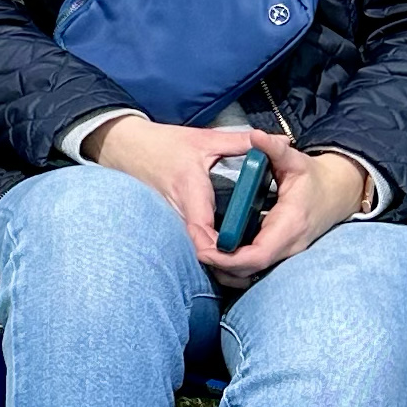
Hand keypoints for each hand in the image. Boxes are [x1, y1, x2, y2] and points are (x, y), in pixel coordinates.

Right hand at [82, 114, 263, 261]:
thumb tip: (278, 142)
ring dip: (215, 255)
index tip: (237, 254)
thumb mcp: (206, 140)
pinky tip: (226, 249)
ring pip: (195, 244)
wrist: (128, 147)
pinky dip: (207, 245)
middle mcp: (180, 208)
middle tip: (250, 265)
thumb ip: (243, 142)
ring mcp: (174, 215)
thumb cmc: (165, 144)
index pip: (201, 227)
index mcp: (190, 188)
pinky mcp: (172, 217)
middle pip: (200, 244)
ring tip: (243, 263)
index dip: (217, 247)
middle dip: (222, 259)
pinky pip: (190, 237)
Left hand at [201, 127, 368, 285]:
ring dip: (224, 268)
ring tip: (201, 248)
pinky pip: (254, 267)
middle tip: (194, 247)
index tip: (203, 249)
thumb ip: (274, 149)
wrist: (337, 193)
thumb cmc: (313, 177)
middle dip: (219, 264)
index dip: (229, 258)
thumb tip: (256, 135)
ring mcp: (287, 253)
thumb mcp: (295, 160)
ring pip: (251, 273)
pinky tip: (216, 250)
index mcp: (290, 224)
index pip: (259, 254)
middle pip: (250, 270)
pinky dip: (233, 264)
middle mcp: (289, 245)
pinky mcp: (281, 254)